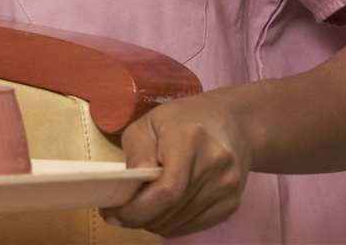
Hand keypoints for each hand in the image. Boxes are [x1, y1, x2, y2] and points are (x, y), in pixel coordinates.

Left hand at [103, 94, 253, 236]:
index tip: (113, 213)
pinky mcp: (232, 203)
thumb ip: (137, 154)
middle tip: (119, 215)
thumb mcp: (148, 123)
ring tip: (138, 212)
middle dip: (140, 218)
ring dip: (155, 224)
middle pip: (173, 209)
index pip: (166, 190)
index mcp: (190, 139)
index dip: (138, 209)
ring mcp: (227, 187)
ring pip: (183, 222)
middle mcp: (215, 165)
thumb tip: (129, 188)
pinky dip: (173, 225)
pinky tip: (160, 214)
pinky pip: (197, 225)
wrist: (232, 123)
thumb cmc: (182, 119)